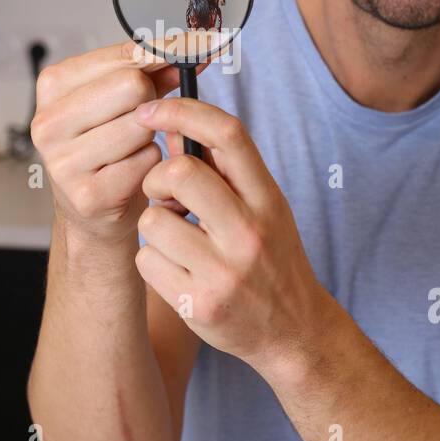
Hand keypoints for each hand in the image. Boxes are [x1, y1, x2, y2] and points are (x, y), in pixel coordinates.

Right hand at [30, 40, 207, 253]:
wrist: (90, 209)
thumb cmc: (107, 145)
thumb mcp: (121, 99)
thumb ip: (154, 70)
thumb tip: (198, 49)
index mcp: (52, 85)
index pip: (124, 53)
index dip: (166, 50)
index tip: (198, 45)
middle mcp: (49, 121)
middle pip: (133, 86)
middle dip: (151, 100)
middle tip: (142, 118)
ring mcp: (63, 161)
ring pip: (142, 126)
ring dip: (150, 137)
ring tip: (131, 149)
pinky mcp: (87, 195)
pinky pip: (146, 163)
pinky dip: (150, 166)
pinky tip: (132, 173)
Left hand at [132, 97, 335, 373]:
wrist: (293, 332)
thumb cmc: (270, 258)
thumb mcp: (259, 206)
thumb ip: (219, 168)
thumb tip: (169, 126)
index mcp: (267, 198)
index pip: (227, 134)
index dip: (183, 110)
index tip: (152, 108)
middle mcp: (249, 232)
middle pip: (180, 172)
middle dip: (157, 178)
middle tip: (165, 197)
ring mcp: (224, 272)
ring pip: (152, 220)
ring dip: (154, 226)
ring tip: (178, 240)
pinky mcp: (199, 306)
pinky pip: (146, 261)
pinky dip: (152, 262)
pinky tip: (177, 271)